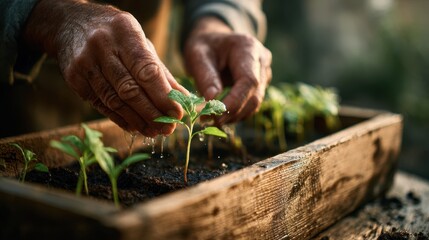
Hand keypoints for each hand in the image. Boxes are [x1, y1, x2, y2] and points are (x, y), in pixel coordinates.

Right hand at [23, 0, 186, 136]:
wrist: (70, 24)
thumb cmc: (117, 36)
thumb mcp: (141, 43)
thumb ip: (161, 72)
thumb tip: (183, 99)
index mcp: (125, 32)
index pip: (146, 70)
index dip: (163, 95)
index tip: (178, 113)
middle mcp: (102, 46)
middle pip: (130, 89)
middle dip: (152, 113)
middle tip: (168, 128)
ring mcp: (85, 63)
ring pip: (114, 101)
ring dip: (137, 120)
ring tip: (154, 131)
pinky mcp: (74, 79)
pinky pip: (101, 105)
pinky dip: (120, 118)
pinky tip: (135, 126)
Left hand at [183, 17, 271, 124]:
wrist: (213, 41)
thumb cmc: (204, 46)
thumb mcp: (197, 55)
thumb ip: (205, 76)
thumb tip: (212, 100)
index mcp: (248, 47)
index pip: (249, 81)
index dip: (235, 101)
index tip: (216, 115)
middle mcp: (262, 60)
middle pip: (255, 95)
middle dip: (234, 112)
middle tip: (210, 121)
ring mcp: (265, 72)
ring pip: (255, 103)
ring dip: (235, 115)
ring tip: (212, 118)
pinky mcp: (261, 84)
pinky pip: (252, 103)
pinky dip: (237, 113)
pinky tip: (221, 114)